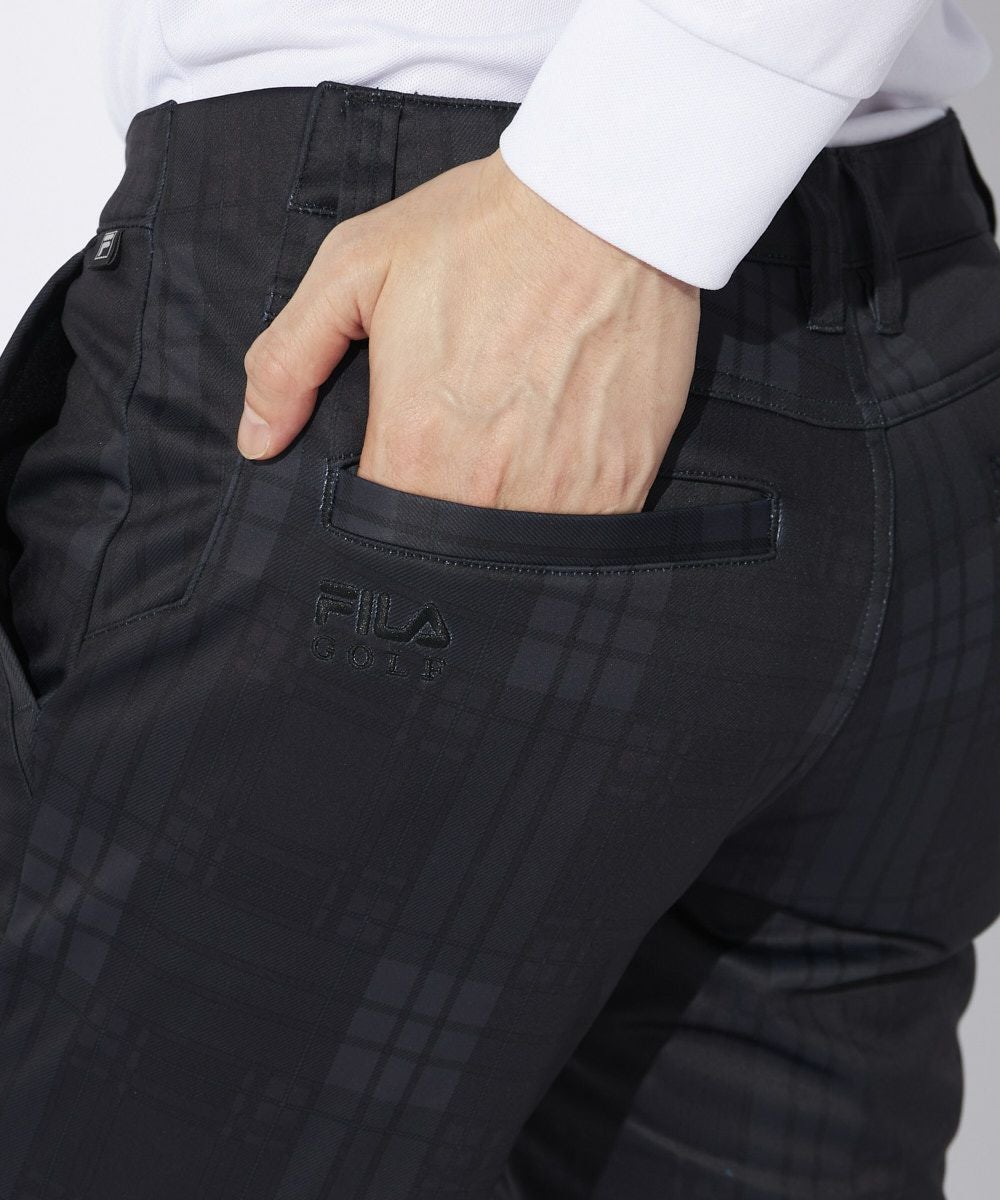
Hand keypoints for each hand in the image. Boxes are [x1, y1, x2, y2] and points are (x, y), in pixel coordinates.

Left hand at [239, 149, 699, 513]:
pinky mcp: (621, 480)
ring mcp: (563, 490)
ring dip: (504, 518)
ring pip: (514, 551)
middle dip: (441, 515)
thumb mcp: (355, 267)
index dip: (382, 508)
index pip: (379, 529)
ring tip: (508, 455)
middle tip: (458, 455)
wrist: (607, 203)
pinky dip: (565, 510)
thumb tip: (257, 440)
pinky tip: (559, 458)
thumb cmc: (480, 229)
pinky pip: (583, 534)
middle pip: (447, 550)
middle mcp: (488, 485)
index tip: (398, 472)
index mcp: (417, 443)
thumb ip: (289, 360)